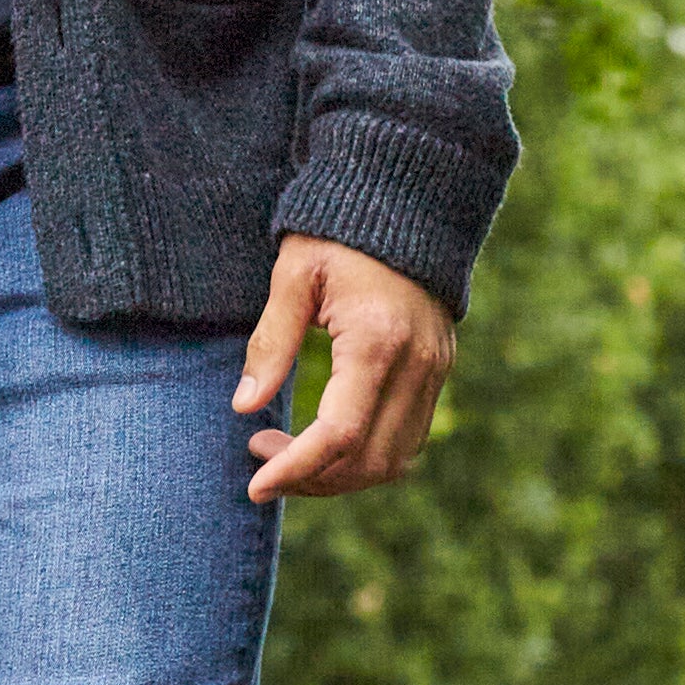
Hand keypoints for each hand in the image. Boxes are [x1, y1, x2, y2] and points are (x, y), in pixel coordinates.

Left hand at [234, 235, 457, 501]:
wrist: (402, 201)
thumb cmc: (335, 234)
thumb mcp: (292, 276)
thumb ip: (270, 343)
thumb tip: (244, 407)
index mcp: (377, 341)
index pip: (340, 434)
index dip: (296, 468)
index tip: (255, 484)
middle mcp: (418, 365)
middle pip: (372, 460)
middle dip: (314, 479)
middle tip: (259, 461)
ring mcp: (436, 371)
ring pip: (396, 459)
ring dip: (341, 475)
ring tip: (284, 454)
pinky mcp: (440, 371)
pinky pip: (408, 438)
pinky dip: (367, 456)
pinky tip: (323, 441)